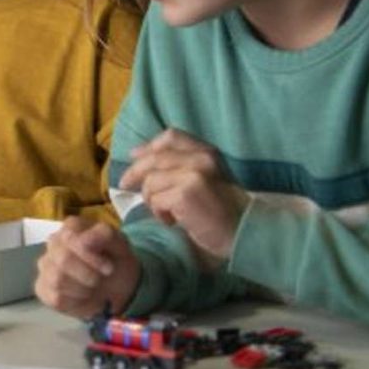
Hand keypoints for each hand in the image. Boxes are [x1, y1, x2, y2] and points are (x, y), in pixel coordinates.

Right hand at [35, 216, 140, 318]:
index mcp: (71, 227)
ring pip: (58, 279)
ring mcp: (46, 265)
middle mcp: (53, 243)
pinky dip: (76, 301)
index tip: (109, 268)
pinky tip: (83, 296)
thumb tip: (84, 240)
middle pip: (63, 259)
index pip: (72, 238)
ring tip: (92, 287)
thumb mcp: (120, 243)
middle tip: (100, 279)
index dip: (91, 257)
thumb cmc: (115, 260)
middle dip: (88, 274)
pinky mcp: (43, 288)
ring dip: (83, 288)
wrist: (117, 286)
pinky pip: (55, 297)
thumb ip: (104, 234)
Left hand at [118, 128, 249, 266]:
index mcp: (207, 152)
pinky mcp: (186, 194)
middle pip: (154, 158)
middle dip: (134, 171)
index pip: (171, 137)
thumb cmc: (223, 210)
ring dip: (151, 200)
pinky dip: (159, 213)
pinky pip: (156, 200)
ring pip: (151, 181)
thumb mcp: (207, 178)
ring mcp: (193, 174)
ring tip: (165, 213)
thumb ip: (183, 166)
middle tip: (124, 184)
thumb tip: (142, 158)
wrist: (245, 231)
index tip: (134, 155)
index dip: (149, 146)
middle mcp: (201, 158)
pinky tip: (172, 221)